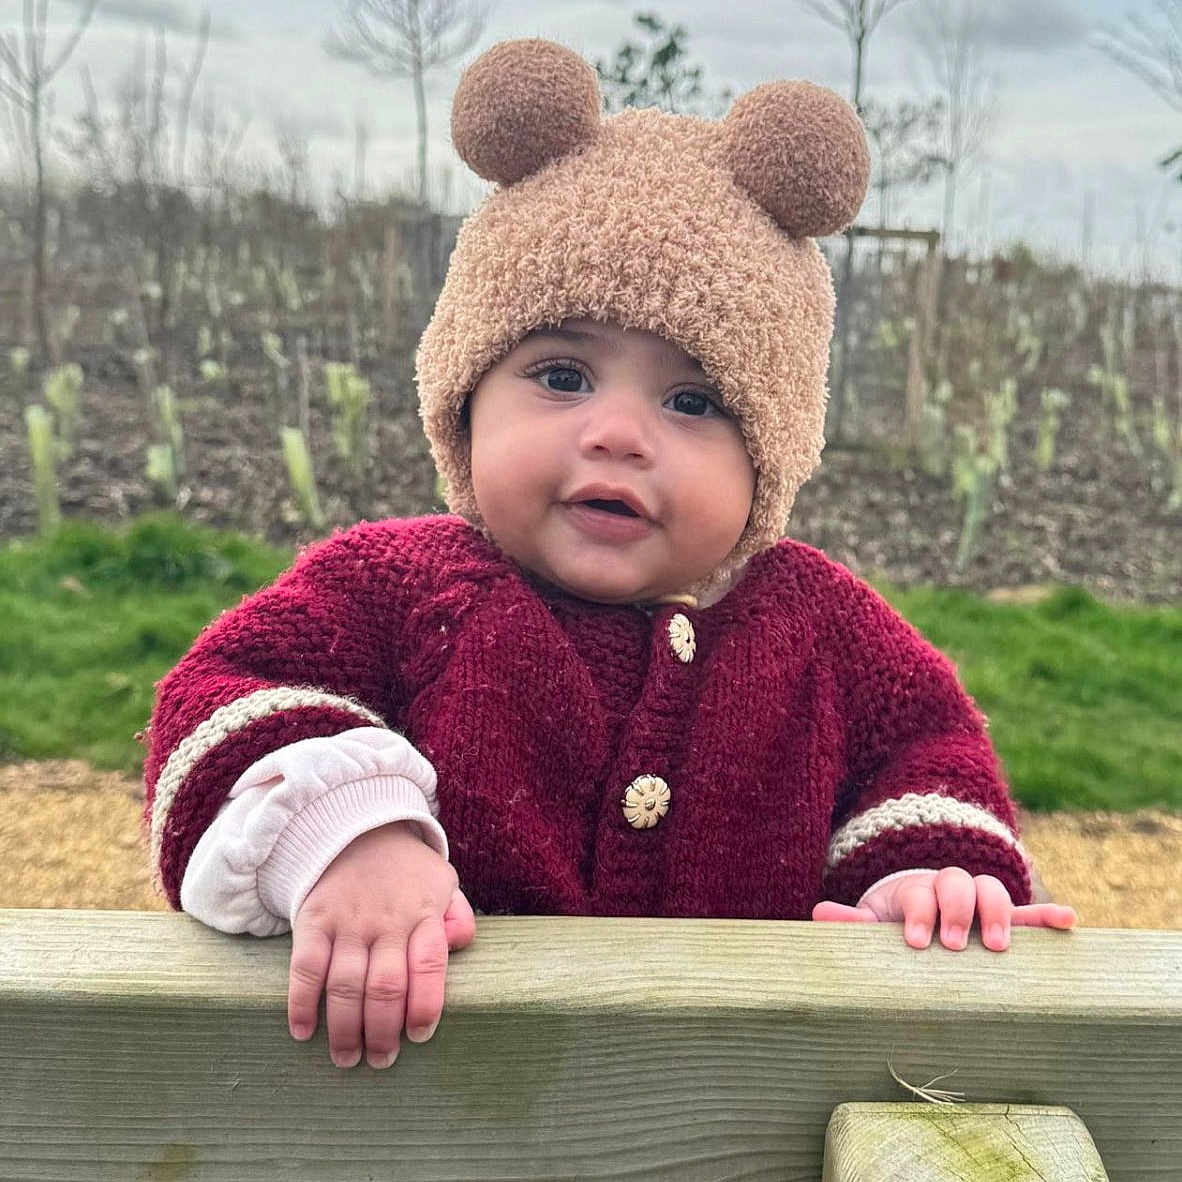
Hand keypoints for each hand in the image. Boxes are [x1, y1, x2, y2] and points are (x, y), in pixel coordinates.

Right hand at [289, 820, 475, 1068]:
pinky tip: (304, 1032)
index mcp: (423, 913)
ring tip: (347, 1059)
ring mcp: (347, 921)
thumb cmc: (406, 871)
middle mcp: (385, 921)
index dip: (424, 1005)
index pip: (429, 965)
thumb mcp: (443, 883)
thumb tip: (458, 944)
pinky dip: (302, 1003)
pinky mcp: (313, 920)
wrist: (357, 830)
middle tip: (381, 1061)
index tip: (419, 1036)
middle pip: (385, 987)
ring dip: (345, 1030)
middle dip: (382, 1033)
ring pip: (345, 985)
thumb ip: (458, 916)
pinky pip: (305, 967)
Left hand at [812, 866, 1075, 951]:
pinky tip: (1068, 921)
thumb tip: (817, 913)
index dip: (918, 912)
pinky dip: (1047, 915)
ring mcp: (978, 901)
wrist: (921, 913)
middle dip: (957, 911)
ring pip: (992, 891)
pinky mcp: (1004, 919)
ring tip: (997, 947)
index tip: (915, 942)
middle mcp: (947, 887)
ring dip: (997, 913)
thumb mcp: (872, 922)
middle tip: (953, 945)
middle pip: (957, 884)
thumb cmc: (895, 925)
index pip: (919, 892)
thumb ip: (851, 922)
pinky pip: (1029, 914)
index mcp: (915, 889)